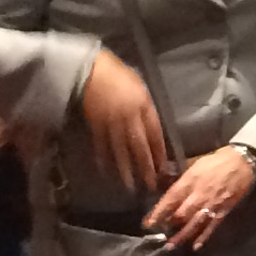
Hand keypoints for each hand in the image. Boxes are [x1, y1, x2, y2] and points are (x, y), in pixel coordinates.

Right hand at [80, 50, 166, 193]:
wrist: (92, 70)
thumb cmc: (119, 75)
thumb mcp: (140, 87)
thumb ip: (145, 107)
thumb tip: (150, 125)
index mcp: (144, 105)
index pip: (155, 133)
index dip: (159, 151)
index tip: (163, 167)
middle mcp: (130, 116)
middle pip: (140, 145)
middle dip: (145, 166)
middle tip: (150, 184)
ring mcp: (112, 121)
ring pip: (121, 150)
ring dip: (125, 169)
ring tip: (130, 185)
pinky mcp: (95, 124)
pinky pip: (101, 145)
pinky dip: (103, 158)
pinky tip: (106, 170)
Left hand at [145, 148, 255, 251]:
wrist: (243, 161)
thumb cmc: (216, 161)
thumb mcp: (194, 163)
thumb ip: (180, 176)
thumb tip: (163, 180)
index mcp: (189, 181)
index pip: (170, 200)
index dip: (158, 213)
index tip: (147, 223)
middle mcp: (199, 195)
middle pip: (180, 214)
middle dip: (167, 226)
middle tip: (157, 235)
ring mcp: (212, 204)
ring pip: (194, 223)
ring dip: (181, 236)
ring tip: (170, 246)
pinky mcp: (224, 210)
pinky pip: (212, 226)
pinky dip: (204, 236)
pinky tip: (195, 246)